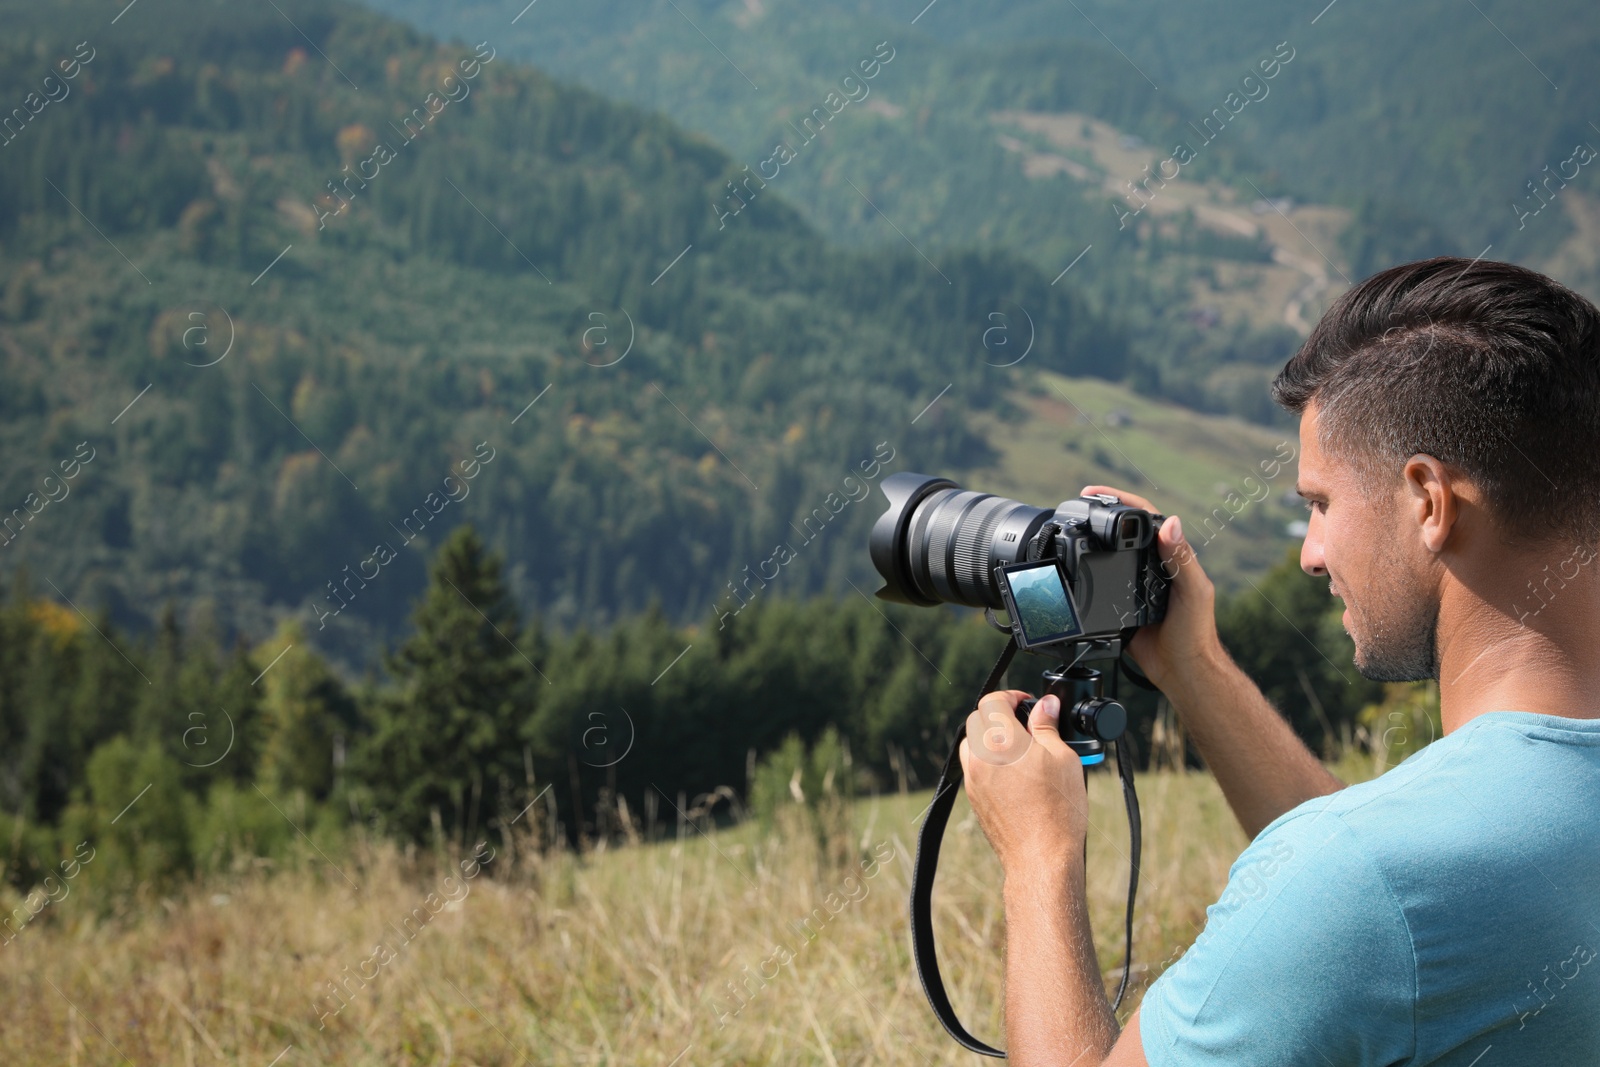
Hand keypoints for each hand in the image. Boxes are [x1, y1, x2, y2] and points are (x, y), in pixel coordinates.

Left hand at [959, 690, 1087, 876]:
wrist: (1042, 858)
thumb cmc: (1058, 811)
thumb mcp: (1063, 758)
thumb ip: (1047, 726)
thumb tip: (1045, 705)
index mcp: (1002, 741)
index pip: (992, 700)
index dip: (1011, 695)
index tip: (1027, 702)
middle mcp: (980, 757)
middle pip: (977, 719)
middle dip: (999, 714)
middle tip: (1026, 724)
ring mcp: (973, 779)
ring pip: (971, 743)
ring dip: (989, 736)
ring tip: (1019, 747)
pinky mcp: (974, 798)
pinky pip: (974, 767)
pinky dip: (987, 759)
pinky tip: (1013, 772)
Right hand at [1082, 484, 1221, 693]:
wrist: (1182, 671)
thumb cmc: (1196, 632)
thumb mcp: (1193, 591)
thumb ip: (1182, 559)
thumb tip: (1171, 523)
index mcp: (1170, 557)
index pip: (1145, 518)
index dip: (1121, 500)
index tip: (1095, 493)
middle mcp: (1151, 567)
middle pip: (1124, 533)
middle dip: (1102, 514)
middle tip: (1078, 504)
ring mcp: (1134, 586)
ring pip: (1109, 557)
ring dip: (1092, 542)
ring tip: (1070, 530)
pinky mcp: (1119, 607)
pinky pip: (1099, 587)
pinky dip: (1086, 575)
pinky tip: (1073, 571)